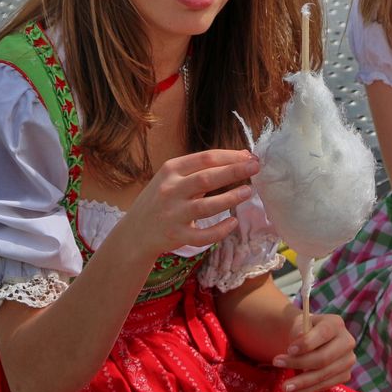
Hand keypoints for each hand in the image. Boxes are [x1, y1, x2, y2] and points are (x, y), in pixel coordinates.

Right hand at [123, 150, 259, 259]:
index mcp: (170, 170)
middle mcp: (170, 190)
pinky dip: (219, 229)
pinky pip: (202, 235)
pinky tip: (233, 223)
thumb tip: (240, 157)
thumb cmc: (161, 200)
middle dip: (234, 171)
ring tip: (248, 191)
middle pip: (207, 178)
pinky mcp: (176, 236)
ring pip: (206, 206)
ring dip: (230, 198)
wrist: (135, 231)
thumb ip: (201, 169)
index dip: (230, 156)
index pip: (205, 158)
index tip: (250, 156)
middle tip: (256, 167)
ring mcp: (172, 214)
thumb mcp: (173, 178)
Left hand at [272, 313, 355, 391]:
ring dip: (301, 383)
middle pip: (324, 358)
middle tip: (276, 364)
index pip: (323, 333)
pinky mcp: (344, 375)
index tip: (289, 350)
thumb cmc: (304, 331)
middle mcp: (347, 341)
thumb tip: (300, 337)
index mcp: (336, 324)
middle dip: (299, 363)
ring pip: (323, 375)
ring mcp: (348, 360)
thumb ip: (300, 330)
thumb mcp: (300, 325)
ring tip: (284, 387)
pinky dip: (307, 391)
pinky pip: (324, 386)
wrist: (312, 341)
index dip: (307, 343)